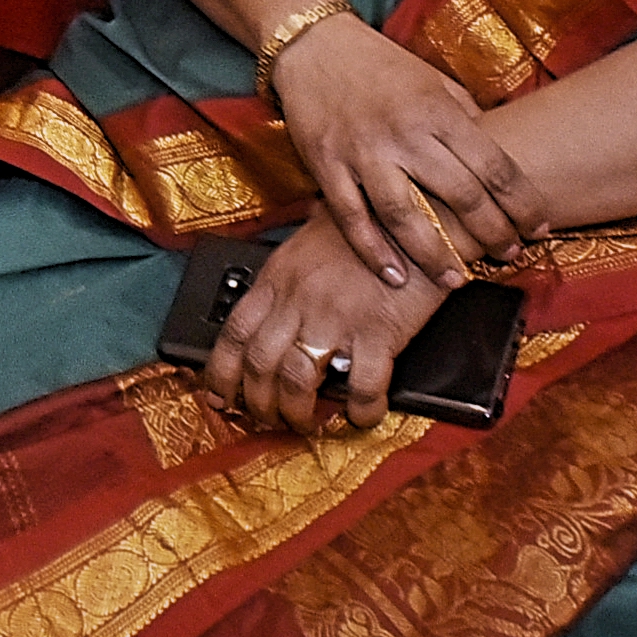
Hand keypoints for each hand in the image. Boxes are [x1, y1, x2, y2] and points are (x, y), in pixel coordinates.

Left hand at [199, 216, 448, 434]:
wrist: (418, 211)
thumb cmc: (367, 223)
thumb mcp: (310, 239)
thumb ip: (289, 274)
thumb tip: (275, 300)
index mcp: (278, 277)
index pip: (234, 333)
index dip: (220, 373)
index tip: (218, 398)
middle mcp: (299, 297)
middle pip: (260, 365)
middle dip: (259, 403)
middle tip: (269, 420)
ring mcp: (336, 315)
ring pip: (297, 380)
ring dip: (298, 412)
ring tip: (307, 424)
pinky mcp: (378, 330)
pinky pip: (362, 385)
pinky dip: (360, 409)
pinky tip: (361, 415)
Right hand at [265, 11, 544, 289]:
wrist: (314, 45)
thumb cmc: (381, 65)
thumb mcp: (434, 81)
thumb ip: (465, 118)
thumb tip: (496, 156)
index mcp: (438, 111)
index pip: (494, 166)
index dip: (522, 203)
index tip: (539, 228)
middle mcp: (405, 134)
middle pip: (461, 195)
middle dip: (493, 233)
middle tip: (510, 256)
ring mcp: (364, 152)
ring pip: (406, 216)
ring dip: (435, 255)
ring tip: (456, 280)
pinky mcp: (328, 166)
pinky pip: (353, 218)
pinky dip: (373, 251)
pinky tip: (394, 277)